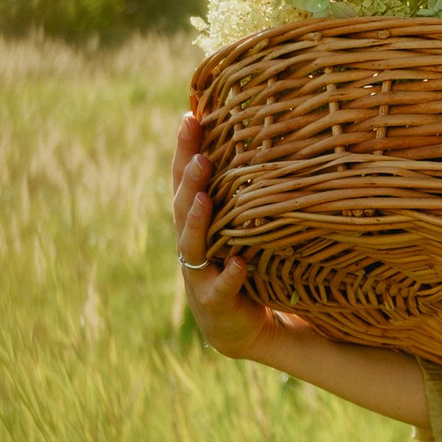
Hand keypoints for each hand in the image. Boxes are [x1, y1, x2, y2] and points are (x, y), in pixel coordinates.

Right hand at [171, 103, 292, 362]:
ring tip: (204, 199)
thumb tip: (259, 135)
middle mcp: (190, 244)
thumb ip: (238, 190)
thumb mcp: (236, 225)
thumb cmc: (237, 263)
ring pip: (192, 245)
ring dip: (197, 221)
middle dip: (189, 181)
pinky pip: (221, 287)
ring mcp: (198, 274)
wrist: (238, 325)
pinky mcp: (215, 302)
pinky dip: (230, 275)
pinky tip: (239, 263)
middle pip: (182, 206)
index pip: (184, 179)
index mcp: (194, 220)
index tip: (190, 116)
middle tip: (199, 155)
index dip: (183, 149)